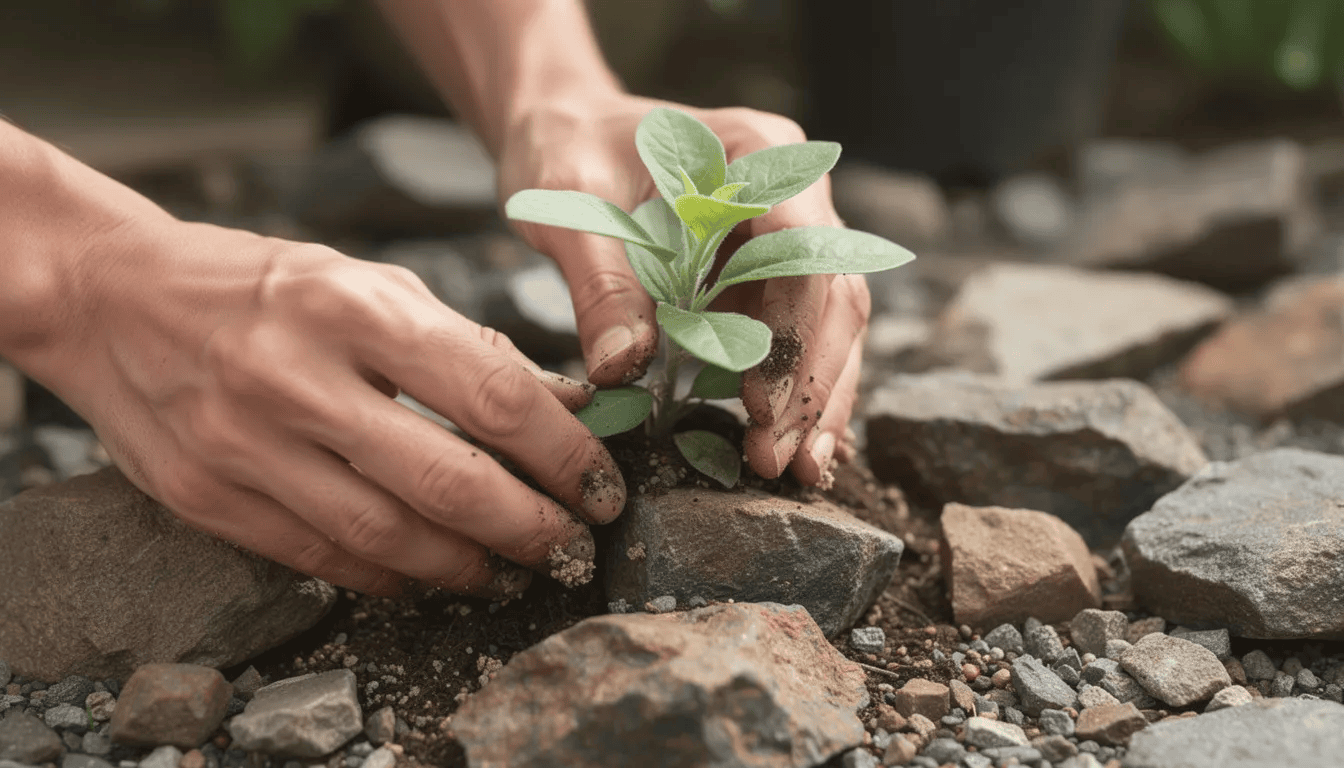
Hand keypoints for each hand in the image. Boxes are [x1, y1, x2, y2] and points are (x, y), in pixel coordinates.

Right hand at [29, 220, 624, 596]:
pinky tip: (428, 575)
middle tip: (570, 547)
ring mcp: (244, 444)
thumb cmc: (265, 287)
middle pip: (447, 481)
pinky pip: (319, 558)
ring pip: (385, 537)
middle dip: (529, 527)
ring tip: (508, 570)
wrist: (112, 299)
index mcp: (352, 307)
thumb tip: (568, 407)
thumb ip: (467, 346)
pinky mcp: (207, 497)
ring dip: (465, 566)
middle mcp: (296, 377)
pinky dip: (388, 577)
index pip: (491, 394)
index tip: (602, 487)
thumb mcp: (372, 287)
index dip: (564, 453)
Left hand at [496, 94, 867, 485]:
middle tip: (780, 462)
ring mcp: (786, 234)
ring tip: (791, 467)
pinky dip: (789, 390)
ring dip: (812, 399)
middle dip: (812, 385)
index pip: (806, 253)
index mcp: (759, 154)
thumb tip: (623, 369)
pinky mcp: (764, 273)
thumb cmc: (567, 150)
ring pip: (827, 325)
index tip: (762, 407)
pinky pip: (793, 335)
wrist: (565, 130)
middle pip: (833, 297)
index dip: (795, 337)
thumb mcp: (572, 208)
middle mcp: (792, 193)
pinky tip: (786, 442)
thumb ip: (601, 282)